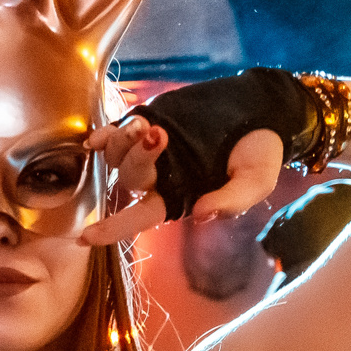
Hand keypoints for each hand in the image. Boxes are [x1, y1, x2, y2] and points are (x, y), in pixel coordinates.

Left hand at [79, 118, 284, 247]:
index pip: (141, 217)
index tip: (87, 238)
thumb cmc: (260, 155)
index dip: (113, 228)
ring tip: (144, 123)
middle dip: (139, 157)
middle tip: (157, 134)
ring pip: (120, 153)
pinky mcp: (151, 119)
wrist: (263, 112)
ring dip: (123, 140)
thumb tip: (201, 214)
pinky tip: (97, 135)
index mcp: (179, 197)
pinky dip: (106, 132)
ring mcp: (150, 148)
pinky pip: (118, 129)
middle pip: (131, 176)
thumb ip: (232, 200)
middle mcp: (158, 176)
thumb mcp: (256, 182)